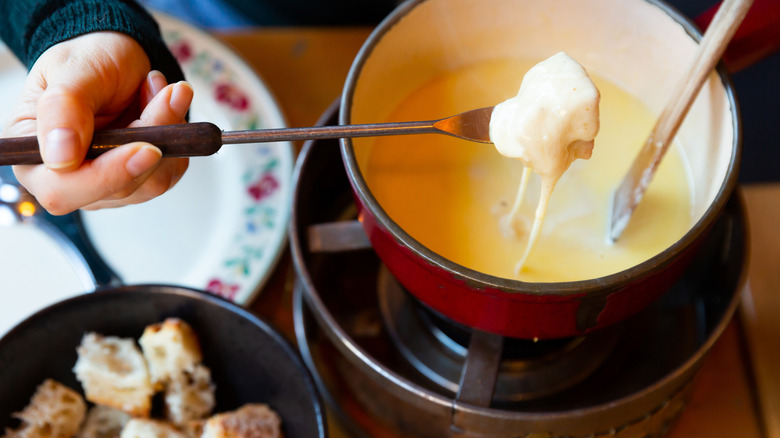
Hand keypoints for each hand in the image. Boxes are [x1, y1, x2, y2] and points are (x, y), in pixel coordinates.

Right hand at [2, 31, 192, 214]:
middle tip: (164, 93)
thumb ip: (63, 109)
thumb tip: (61, 159)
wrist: (116, 55)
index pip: (62, 190)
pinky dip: (176, 134)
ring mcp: (109, 184)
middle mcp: (69, 180)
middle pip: (118, 188)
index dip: (104, 176)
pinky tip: (163, 101)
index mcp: (33, 157)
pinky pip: (171, 170)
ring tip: (156, 87)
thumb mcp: (71, 70)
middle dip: (149, 138)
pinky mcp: (143, 179)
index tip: (146, 147)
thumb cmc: (85, 59)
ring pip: (152, 181)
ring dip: (167, 130)